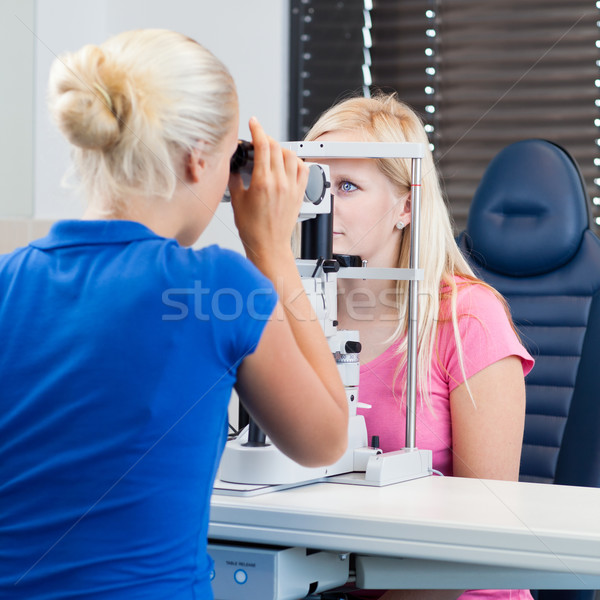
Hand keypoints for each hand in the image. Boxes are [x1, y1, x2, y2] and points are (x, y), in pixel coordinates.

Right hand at [228, 117, 308, 262]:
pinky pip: (302, 168)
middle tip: (259, 140)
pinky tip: (288, 163)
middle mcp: (280, 183)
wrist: (268, 245)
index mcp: (263, 182)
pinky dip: (295, 161)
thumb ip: (235, 178)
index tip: (254, 123)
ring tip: (272, 152)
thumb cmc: (253, 229)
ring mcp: (292, 187)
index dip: (257, 129)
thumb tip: (234, 165)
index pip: (263, 145)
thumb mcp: (237, 200)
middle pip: (276, 147)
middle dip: (266, 138)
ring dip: (281, 148)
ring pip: (291, 155)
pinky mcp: (299, 193)